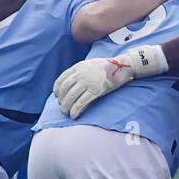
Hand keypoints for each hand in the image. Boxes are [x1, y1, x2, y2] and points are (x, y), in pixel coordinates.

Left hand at [54, 45, 168, 117]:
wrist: (121, 66)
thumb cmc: (107, 66)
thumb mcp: (90, 63)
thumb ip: (81, 71)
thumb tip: (74, 81)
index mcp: (78, 67)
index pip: (62, 78)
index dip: (57, 88)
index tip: (56, 95)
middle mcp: (80, 74)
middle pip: (65, 89)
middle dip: (62, 100)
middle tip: (62, 107)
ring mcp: (88, 83)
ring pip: (71, 97)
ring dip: (66, 107)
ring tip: (66, 113)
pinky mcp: (96, 91)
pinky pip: (81, 102)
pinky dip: (76, 110)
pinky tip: (74, 115)